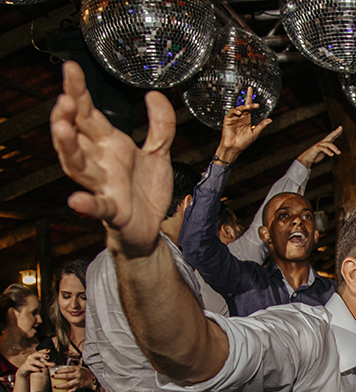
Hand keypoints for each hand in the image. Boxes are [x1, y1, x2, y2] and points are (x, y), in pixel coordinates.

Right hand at [16, 349, 51, 379]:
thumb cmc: (34, 366)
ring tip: (45, 366)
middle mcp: (31, 357)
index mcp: (35, 355)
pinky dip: (36, 369)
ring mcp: (28, 362)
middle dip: (42, 355)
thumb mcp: (41, 365)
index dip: (44, 350)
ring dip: (41, 364)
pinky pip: (31, 367)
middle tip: (48, 357)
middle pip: (36, 354)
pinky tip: (41, 370)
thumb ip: (47, 364)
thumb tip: (54, 364)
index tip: (49, 350)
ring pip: (34, 361)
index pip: (39, 351)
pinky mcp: (26, 367)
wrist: (24, 372)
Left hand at [49, 364, 95, 391]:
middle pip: (66, 376)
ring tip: (54, 386)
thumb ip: (70, 368)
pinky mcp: (77, 387)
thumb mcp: (79, 367)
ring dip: (60, 386)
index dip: (61, 370)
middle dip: (58, 377)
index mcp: (77, 369)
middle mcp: (77, 375)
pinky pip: (71, 391)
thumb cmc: (85, 373)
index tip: (56, 371)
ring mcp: (77, 382)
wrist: (93, 379)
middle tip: (52, 377)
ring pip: (68, 384)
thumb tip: (60, 368)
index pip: (68, 369)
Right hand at [51, 61, 173, 258]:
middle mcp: (100, 162)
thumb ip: (160, 125)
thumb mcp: (159, 152)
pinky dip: (86, 203)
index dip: (78, 91)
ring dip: (68, 148)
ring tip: (62, 130)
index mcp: (109, 144)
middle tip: (65, 99)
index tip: (71, 68)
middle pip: (75, 135)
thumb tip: (154, 95)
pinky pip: (96, 205)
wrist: (153, 226)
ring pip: (77, 166)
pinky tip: (76, 199)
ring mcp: (103, 185)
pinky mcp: (112, 209)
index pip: (88, 114)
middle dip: (66, 117)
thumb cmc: (146, 190)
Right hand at [216, 87, 272, 162]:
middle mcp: (240, 116)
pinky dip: (235, 111)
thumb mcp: (254, 133)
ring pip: (238, 108)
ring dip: (242, 107)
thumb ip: (261, 125)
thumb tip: (270, 119)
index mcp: (247, 118)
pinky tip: (239, 113)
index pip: (249, 105)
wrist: (234, 148)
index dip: (249, 97)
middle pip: (244, 106)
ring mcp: (234, 117)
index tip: (251, 88)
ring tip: (246, 109)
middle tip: (253, 105)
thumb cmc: (244, 142)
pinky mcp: (227, 120)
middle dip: (248, 104)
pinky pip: (231, 112)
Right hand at [296, 128, 342, 167]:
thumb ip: (327, 151)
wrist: (306, 159)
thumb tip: (333, 152)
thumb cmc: (314, 156)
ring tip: (339, 153)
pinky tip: (332, 154)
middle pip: (330, 136)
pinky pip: (323, 148)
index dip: (336, 133)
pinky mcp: (316, 148)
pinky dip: (328, 151)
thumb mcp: (323, 153)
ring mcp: (318, 145)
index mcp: (324, 143)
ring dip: (334, 148)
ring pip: (328, 143)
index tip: (341, 128)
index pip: (331, 137)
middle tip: (340, 128)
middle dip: (335, 132)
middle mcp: (322, 142)